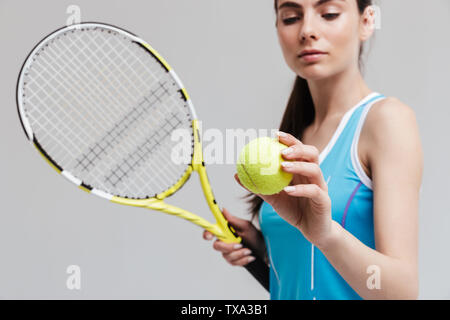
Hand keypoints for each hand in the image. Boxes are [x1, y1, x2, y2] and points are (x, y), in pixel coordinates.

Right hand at [203, 208, 266, 265]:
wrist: (264, 249)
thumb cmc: (255, 236)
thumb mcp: (246, 226)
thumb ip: (234, 220)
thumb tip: (223, 210)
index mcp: (225, 231)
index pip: (211, 231)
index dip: (207, 233)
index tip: (210, 236)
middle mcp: (224, 242)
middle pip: (216, 246)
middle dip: (228, 247)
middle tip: (239, 244)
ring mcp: (227, 252)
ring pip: (226, 255)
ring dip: (239, 253)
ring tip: (249, 250)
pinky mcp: (233, 261)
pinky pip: (233, 262)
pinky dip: (243, 259)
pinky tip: (250, 256)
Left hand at [235, 132, 333, 248]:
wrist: (312, 230)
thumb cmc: (293, 210)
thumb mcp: (273, 198)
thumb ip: (257, 186)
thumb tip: (236, 175)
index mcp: (303, 170)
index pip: (299, 149)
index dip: (289, 140)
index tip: (274, 135)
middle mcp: (314, 175)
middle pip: (312, 153)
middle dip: (297, 148)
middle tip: (282, 150)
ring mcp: (321, 186)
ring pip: (315, 169)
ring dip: (299, 165)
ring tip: (283, 166)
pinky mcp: (324, 200)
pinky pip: (314, 191)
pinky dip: (301, 189)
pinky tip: (287, 190)